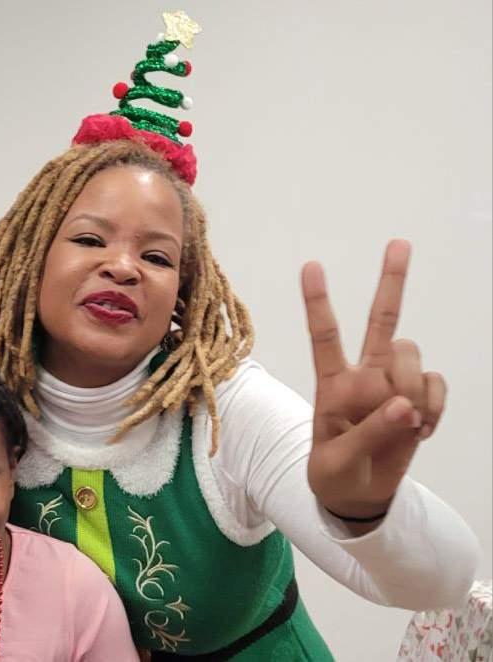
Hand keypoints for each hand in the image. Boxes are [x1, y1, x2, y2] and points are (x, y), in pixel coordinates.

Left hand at [302, 240, 445, 525]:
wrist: (358, 495)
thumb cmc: (335, 473)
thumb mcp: (336, 461)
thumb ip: (367, 433)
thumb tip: (404, 406)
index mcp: (331, 384)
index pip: (323, 336)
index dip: (318, 302)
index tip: (311, 265)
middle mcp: (363, 375)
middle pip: (380, 322)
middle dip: (391, 282)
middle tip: (399, 243)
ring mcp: (393, 385)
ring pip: (412, 355)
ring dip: (413, 386)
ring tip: (404, 424)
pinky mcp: (418, 399)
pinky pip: (435, 386)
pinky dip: (434, 408)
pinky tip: (419, 431)